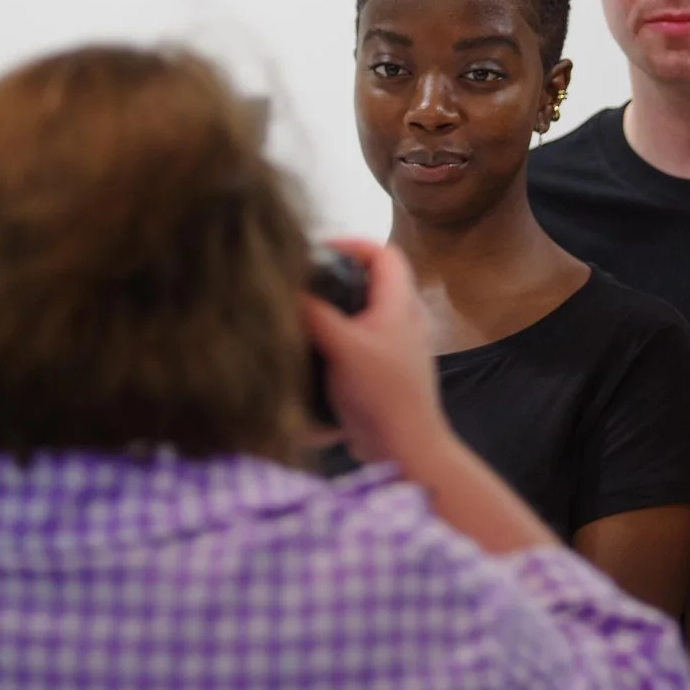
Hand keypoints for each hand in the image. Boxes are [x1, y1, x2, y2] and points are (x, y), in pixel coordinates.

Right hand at [300, 238, 444, 463]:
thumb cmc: (383, 393)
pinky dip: (338, 332)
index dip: (353, 244)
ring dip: (335, 306)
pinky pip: (360, 336)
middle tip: (303, 280)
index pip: (384, 253)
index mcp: (401, 303)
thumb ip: (315, 314)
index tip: (318, 252)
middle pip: (371, 278)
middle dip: (337, 275)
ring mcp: (396, 344)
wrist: (406, 445)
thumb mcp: (344, 347)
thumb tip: (283, 290)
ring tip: (302, 310)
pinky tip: (313, 344)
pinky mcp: (384, 367)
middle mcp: (403, 318)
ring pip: (364, 309)